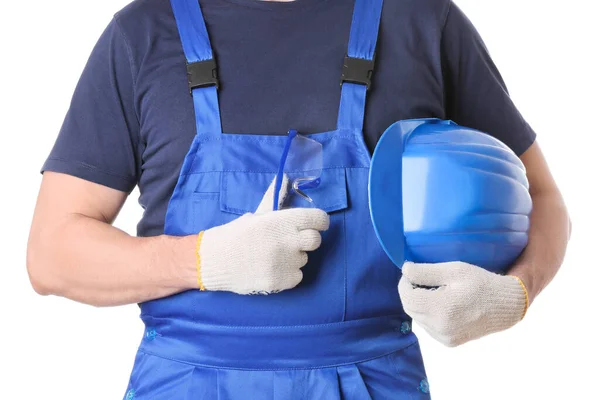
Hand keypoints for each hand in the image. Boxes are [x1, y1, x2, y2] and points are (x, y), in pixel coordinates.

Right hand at [198, 175, 329, 294]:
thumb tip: (285, 177)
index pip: (319, 219)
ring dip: (292, 258)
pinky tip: (271, 269)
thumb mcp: (257, 214)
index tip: (315, 225)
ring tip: (271, 256)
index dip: (319, 222)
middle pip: (315, 240)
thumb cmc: (236, 234)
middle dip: (306, 241)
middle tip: (290, 242)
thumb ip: (275, 197)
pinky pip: (297, 276)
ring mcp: (286, 262)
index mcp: (283, 220)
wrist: (214, 261)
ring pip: (304, 259)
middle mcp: (289, 240)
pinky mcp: (283, 282)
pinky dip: (287, 274)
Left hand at [398, 261, 527, 346]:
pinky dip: (428, 314)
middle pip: (410, 308)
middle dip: (410, 292)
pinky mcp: (449, 342)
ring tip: (434, 290)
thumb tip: (404, 270)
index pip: (407, 296)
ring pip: (417, 318)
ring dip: (418, 303)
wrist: (506, 306)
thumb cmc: (481, 283)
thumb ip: (426, 271)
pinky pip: (427, 326)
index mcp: (442, 309)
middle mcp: (441, 327)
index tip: (411, 272)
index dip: (404, 282)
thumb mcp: (454, 270)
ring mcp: (444, 337)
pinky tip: (441, 304)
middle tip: (420, 279)